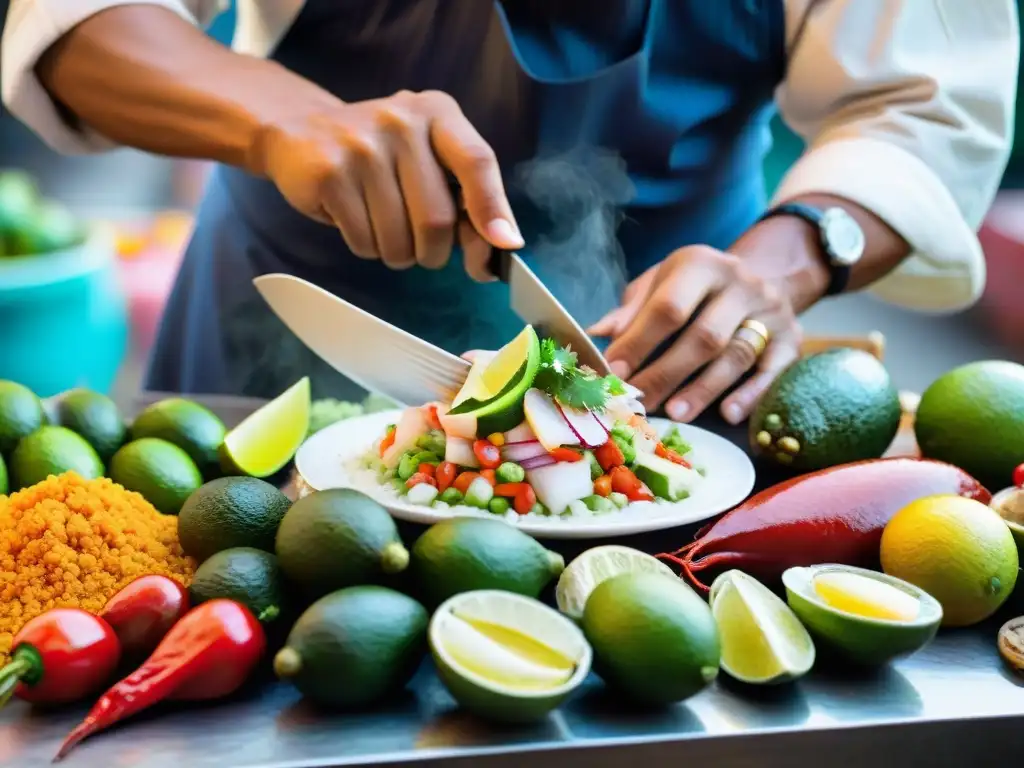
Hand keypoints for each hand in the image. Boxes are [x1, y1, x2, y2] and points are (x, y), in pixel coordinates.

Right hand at [253, 89, 522, 277]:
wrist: (299, 133)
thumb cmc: (380, 158)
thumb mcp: (427, 162)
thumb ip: (468, 200)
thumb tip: (504, 247)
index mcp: (438, 113)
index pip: (477, 161)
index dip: (493, 208)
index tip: (505, 246)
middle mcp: (401, 121)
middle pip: (437, 218)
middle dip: (432, 252)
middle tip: (420, 249)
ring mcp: (362, 145)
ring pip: (399, 238)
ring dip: (396, 253)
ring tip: (381, 228)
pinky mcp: (329, 173)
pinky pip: (364, 240)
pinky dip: (366, 248)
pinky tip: (354, 220)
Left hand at [589, 245, 803, 424]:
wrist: (767, 273)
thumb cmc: (697, 287)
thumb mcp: (662, 285)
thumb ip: (632, 311)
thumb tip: (595, 337)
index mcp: (700, 264)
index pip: (668, 307)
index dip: (640, 342)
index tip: (615, 373)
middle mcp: (739, 283)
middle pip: (704, 336)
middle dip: (667, 373)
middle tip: (639, 403)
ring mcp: (770, 310)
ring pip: (737, 355)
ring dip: (703, 389)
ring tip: (674, 414)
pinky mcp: (793, 338)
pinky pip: (773, 370)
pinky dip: (750, 394)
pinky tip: (728, 414)